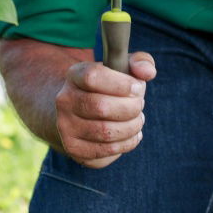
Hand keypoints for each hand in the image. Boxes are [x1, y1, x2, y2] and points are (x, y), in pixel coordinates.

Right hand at [54, 52, 155, 167]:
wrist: (80, 110)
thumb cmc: (109, 85)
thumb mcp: (122, 67)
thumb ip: (140, 62)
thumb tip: (147, 72)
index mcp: (75, 75)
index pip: (93, 77)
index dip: (121, 84)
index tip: (138, 87)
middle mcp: (65, 100)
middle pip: (101, 107)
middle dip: (131, 107)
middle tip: (139, 104)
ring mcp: (66, 126)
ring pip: (106, 132)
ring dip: (132, 126)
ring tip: (138, 119)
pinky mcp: (74, 148)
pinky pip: (106, 150)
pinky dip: (127, 143)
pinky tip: (133, 134)